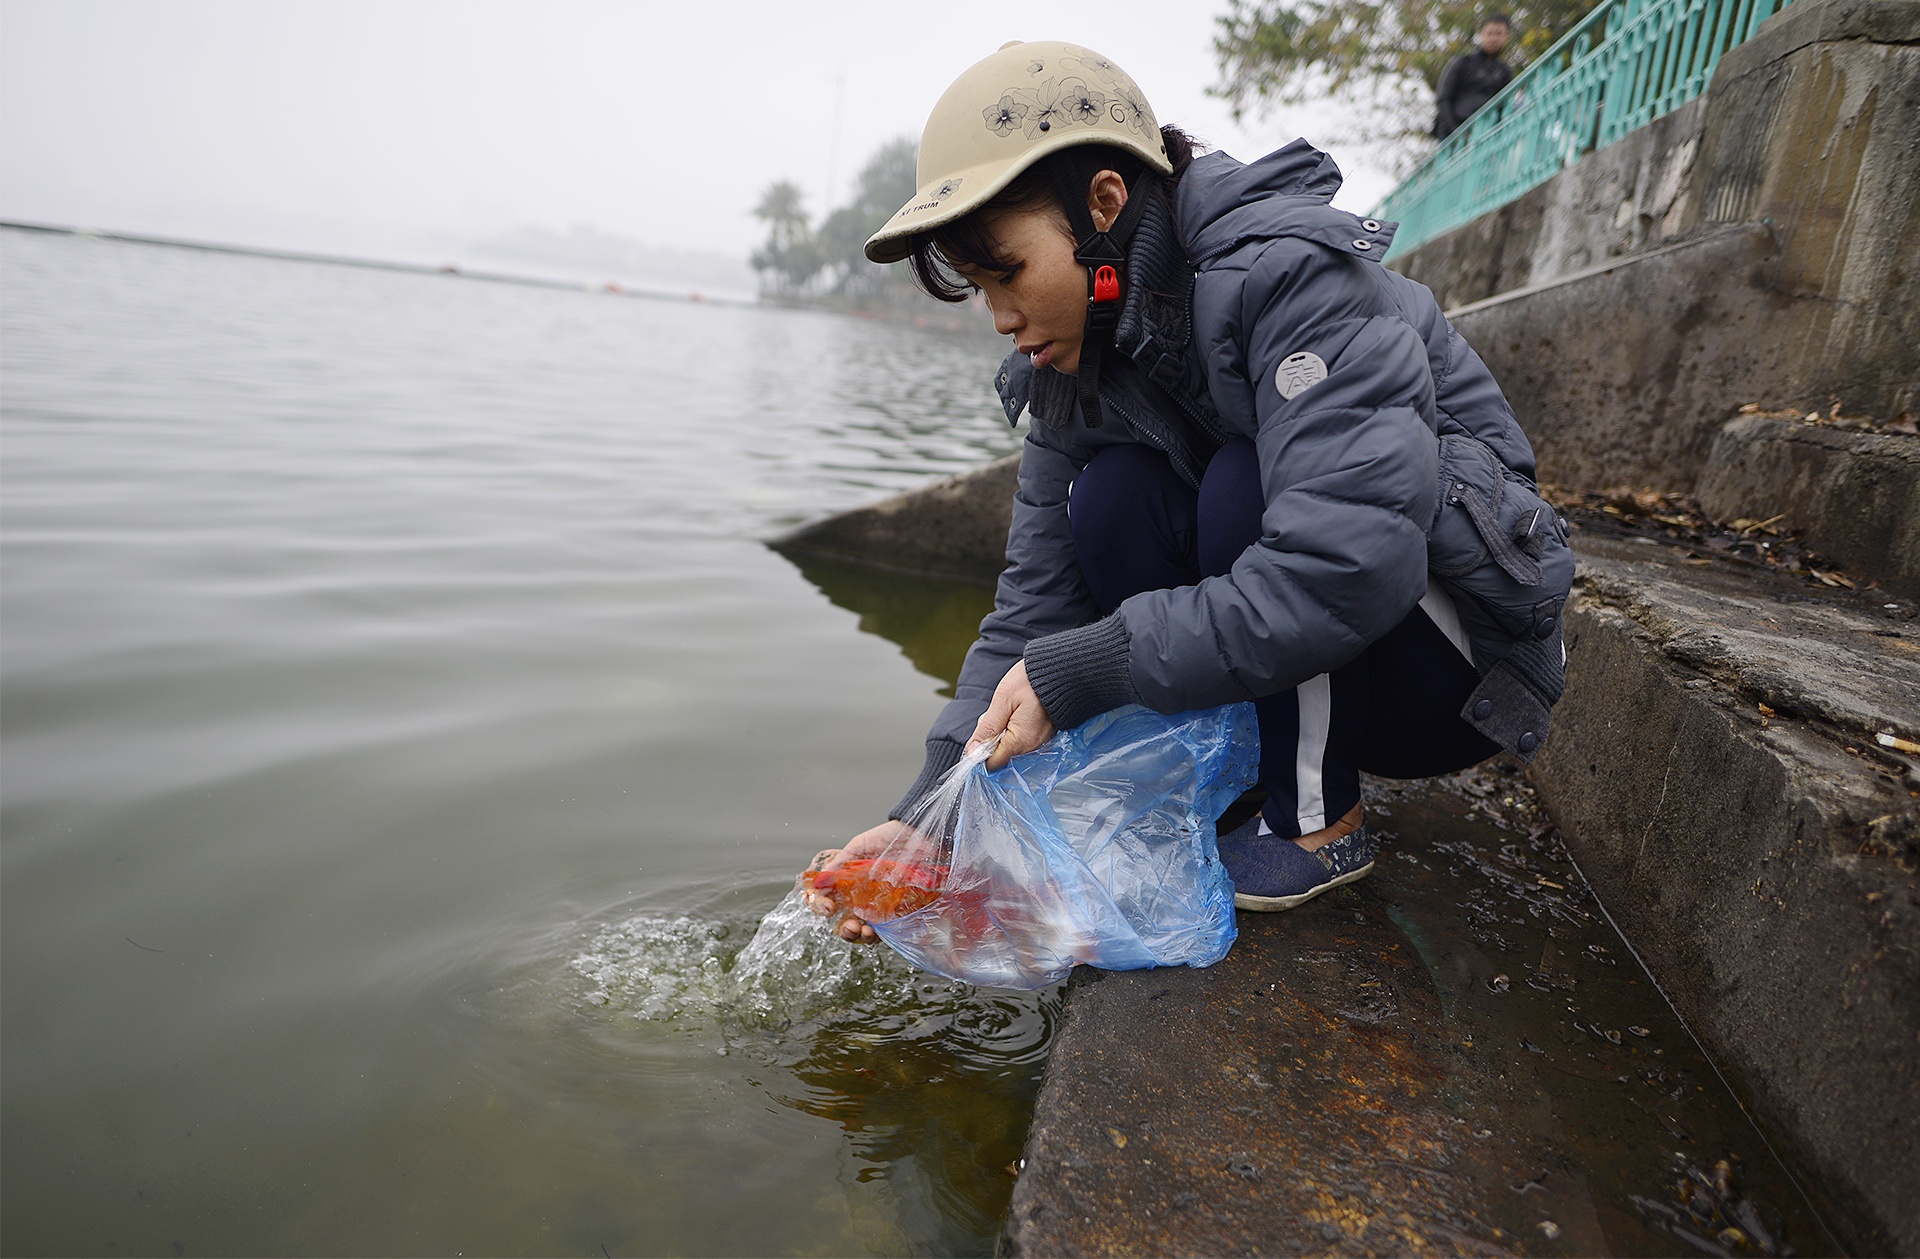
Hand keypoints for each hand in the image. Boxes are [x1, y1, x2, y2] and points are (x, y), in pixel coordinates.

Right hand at [804, 820, 910, 944]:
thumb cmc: (888, 838)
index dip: (819, 904)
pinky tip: (872, 930)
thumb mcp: (859, 846)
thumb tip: (820, 879)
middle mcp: (858, 896)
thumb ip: (839, 862)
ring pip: (857, 929)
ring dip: (853, 934)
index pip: (824, 897)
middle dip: (839, 926)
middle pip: (839, 920)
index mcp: (845, 880)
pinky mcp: (893, 913)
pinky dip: (871, 936)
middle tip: (846, 923)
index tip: (826, 906)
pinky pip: (879, 932)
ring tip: (858, 929)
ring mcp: (875, 906)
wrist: (918, 837)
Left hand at [967, 660, 1055, 768]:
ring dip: (1004, 732)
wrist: (1060, 668)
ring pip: (1011, 746)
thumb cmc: (1031, 681)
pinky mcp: (1045, 734)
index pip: (993, 762)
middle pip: (1002, 754)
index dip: (981, 752)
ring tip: (1011, 709)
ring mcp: (1041, 740)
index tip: (980, 733)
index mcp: (1021, 740)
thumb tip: (972, 752)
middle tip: (998, 714)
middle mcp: (1033, 746)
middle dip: (992, 739)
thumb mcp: (1003, 700)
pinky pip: (1023, 738)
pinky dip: (1015, 728)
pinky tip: (1019, 711)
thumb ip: (987, 728)